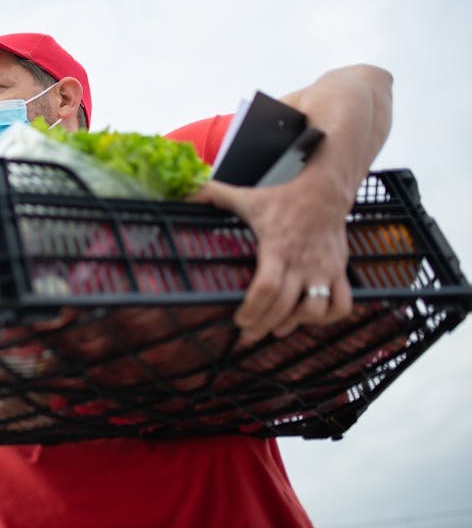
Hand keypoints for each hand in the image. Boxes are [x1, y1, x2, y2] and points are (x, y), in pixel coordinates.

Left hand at [190, 174, 352, 343]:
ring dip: (295, 324)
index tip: (239, 320)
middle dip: (264, 325)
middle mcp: (302, 262)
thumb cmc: (282, 199)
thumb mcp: (245, 197)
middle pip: (285, 306)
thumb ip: (213, 195)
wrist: (325, 192)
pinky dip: (327, 318)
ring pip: (315, 310)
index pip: (267, 287)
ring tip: (275, 329)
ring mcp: (323, 270)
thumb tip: (185, 193)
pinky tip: (308, 317)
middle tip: (247, 335)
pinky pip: (341, 305)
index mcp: (277, 247)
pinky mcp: (339, 272)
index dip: (253, 309)